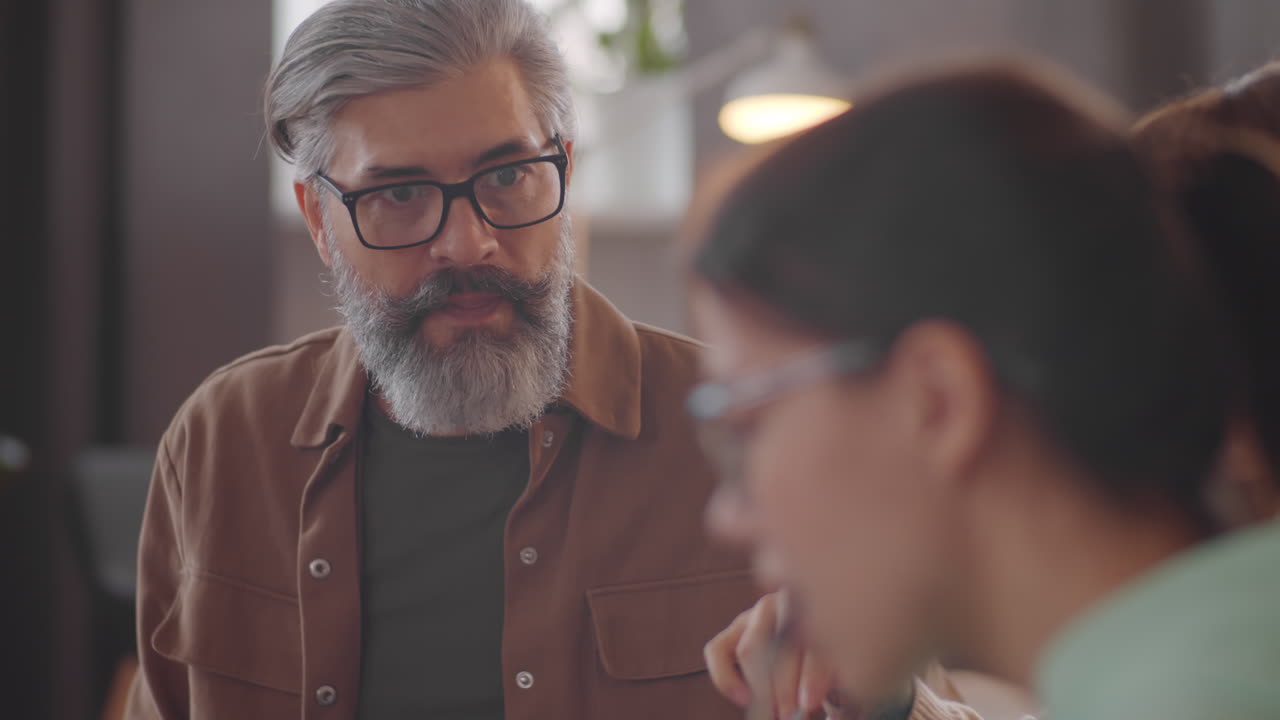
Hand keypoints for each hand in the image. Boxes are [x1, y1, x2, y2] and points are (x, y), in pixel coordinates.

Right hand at [704, 590, 835, 717]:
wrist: (810, 654)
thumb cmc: (823, 664)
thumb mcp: (834, 668)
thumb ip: (828, 680)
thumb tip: (820, 703)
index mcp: (820, 609)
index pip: (814, 638)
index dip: (811, 673)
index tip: (809, 702)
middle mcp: (785, 606)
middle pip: (780, 643)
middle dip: (783, 686)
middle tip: (788, 714)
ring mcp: (756, 617)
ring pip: (750, 649)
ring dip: (760, 688)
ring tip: (773, 713)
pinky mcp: (732, 632)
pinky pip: (717, 651)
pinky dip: (726, 679)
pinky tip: (743, 698)